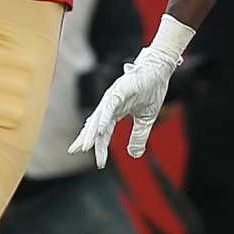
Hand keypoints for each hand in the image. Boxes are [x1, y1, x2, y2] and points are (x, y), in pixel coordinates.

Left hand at [69, 20, 191, 164]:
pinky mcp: (119, 90)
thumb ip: (139, 137)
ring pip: (99, 117)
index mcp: (115, 112)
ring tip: (84, 146)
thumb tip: (134, 155)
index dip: (100, 147)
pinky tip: (101, 129)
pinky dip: (104, 118)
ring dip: (92, 132)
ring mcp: (113, 97)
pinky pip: (109, 106)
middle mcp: (110, 105)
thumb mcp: (146, 120)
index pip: (104, 133)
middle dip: (85, 139)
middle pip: (94, 125)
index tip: (100, 163)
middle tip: (74, 151)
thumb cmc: (151, 90)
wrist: (159, 70)